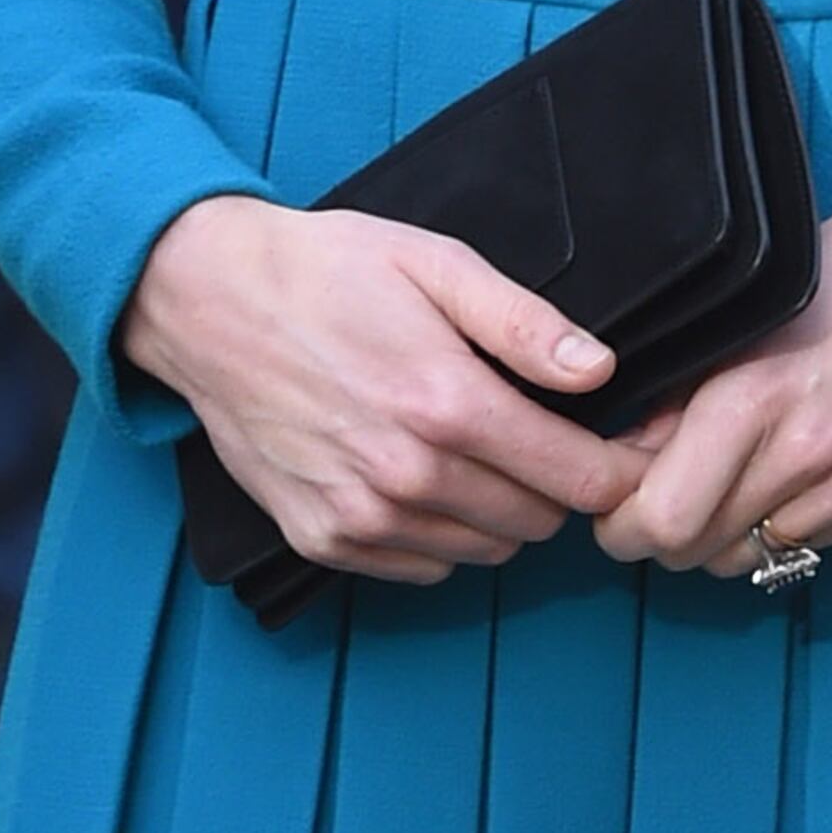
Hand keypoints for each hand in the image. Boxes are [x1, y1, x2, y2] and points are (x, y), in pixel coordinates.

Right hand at [124, 192, 624, 585]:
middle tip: (541, 440)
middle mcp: (409, 475)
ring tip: (475, 453)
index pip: (582, 481)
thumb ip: (525, 325)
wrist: (206, 302)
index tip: (625, 451)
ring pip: (486, 551)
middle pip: (540, 523)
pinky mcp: (325, 541)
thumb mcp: (436, 266)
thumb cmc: (326, 273)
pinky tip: (421, 478)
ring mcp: (363, 517)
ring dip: (499, 513)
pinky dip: (440, 534)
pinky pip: (425, 566)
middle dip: (556, 486)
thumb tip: (601, 371)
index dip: (619, 469)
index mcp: (450, 405)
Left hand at [589, 196, 831, 583]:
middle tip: (659, 500)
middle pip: (692, 554)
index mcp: (748, 401)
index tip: (615, 508)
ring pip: (745, 562)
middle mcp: (800, 457)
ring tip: (725, 486)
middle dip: (661, 536)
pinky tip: (786, 477)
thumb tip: (622, 455)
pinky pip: (804, 548)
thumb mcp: (742, 318)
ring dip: (720, 536)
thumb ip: (678, 395)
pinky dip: (779, 526)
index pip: (657, 521)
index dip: (619, 526)